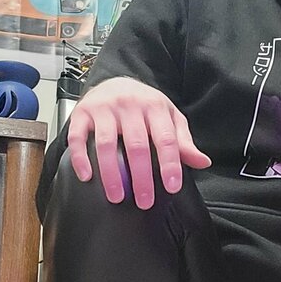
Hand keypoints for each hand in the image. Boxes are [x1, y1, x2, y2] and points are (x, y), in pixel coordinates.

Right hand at [67, 76, 211, 209]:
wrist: (114, 79)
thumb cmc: (144, 104)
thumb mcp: (169, 117)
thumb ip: (183, 140)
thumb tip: (202, 161)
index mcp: (154, 107)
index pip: (166, 139)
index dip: (170, 164)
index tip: (172, 187)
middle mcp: (129, 105)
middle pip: (136, 145)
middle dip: (141, 177)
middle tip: (144, 201)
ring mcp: (104, 108)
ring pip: (106, 144)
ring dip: (111, 174)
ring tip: (117, 196)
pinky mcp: (82, 112)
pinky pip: (78, 137)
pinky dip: (80, 158)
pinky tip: (86, 176)